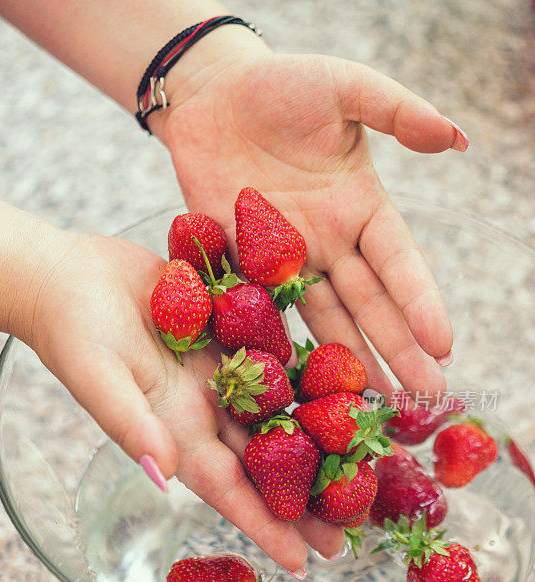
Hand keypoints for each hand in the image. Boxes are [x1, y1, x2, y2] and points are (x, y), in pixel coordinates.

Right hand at [29, 231, 341, 572]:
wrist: (72, 277)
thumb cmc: (72, 330)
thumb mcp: (95, 375)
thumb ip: (129, 422)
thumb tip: (162, 473)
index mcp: (176, 431)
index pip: (228, 489)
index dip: (265, 526)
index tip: (304, 563)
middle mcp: (206, 412)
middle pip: (266, 466)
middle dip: (305, 502)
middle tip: (351, 535)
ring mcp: (222, 378)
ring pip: (281, 420)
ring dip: (320, 447)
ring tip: (362, 474)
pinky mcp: (231, 340)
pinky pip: (279, 364)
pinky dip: (313, 381)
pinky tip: (349, 391)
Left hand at [156, 47, 464, 397]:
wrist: (211, 96)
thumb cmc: (280, 86)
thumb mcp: (345, 88)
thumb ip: (396, 111)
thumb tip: (458, 138)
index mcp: (362, 208)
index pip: (399, 265)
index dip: (420, 305)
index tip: (442, 346)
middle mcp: (330, 244)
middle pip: (369, 306)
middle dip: (397, 351)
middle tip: (423, 401)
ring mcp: (286, 262)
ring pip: (324, 321)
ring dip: (349, 363)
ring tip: (372, 407)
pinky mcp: (242, 268)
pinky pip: (262, 313)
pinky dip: (279, 347)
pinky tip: (296, 384)